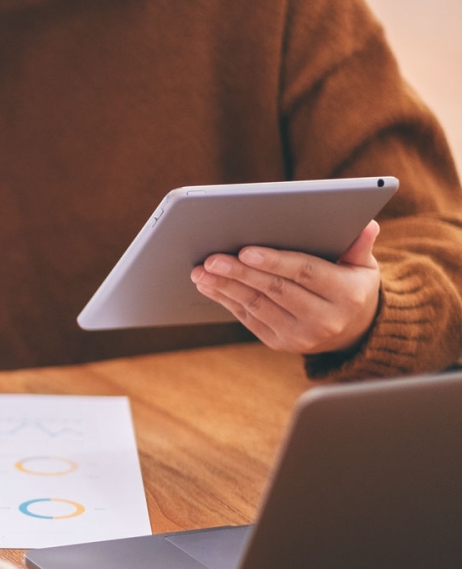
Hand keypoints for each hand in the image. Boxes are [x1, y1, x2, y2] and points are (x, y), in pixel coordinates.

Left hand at [191, 220, 381, 354]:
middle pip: (275, 291)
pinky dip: (227, 300)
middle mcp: (324, 319)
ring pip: (257, 306)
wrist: (355, 333)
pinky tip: (209, 285)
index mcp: (347, 295)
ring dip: (225, 288)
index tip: (246, 251)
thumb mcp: (364, 267)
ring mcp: (300, 335)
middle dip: (240, 274)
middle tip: (212, 259)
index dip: (274, 262)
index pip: (306, 273)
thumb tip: (367, 225)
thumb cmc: (353, 287)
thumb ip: (359, 246)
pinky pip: (249, 319)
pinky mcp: (280, 343)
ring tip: (201, 271)